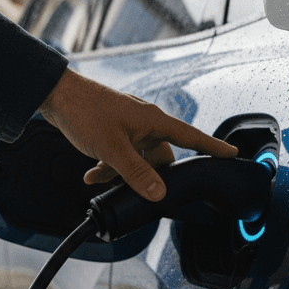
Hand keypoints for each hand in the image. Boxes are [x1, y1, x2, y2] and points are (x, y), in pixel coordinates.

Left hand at [38, 68, 237, 201]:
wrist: (55, 95)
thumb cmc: (85, 111)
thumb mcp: (112, 149)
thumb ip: (136, 173)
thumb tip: (159, 193)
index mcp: (153, 121)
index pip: (191, 137)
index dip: (213, 147)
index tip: (232, 154)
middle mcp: (145, 124)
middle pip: (161, 158)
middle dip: (147, 175)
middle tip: (137, 188)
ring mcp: (128, 128)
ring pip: (137, 160)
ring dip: (122, 173)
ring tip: (100, 178)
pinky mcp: (112, 131)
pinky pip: (120, 156)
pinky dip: (108, 167)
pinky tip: (91, 175)